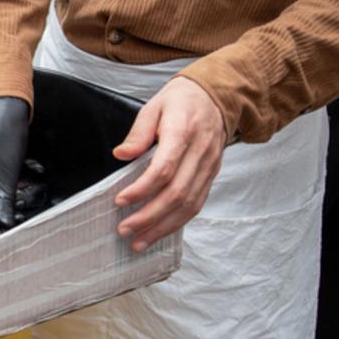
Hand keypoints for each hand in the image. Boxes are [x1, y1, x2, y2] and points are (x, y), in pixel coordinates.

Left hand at [113, 76, 225, 251]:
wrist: (218, 97)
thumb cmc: (181, 102)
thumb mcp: (154, 106)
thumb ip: (138, 132)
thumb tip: (121, 154)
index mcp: (183, 132)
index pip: (164, 168)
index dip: (142, 188)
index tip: (120, 200)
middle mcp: (200, 153)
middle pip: (177, 193)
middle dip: (149, 216)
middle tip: (124, 229)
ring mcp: (208, 167)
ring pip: (189, 205)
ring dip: (162, 227)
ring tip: (138, 241)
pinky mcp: (211, 176)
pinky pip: (197, 204)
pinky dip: (177, 222)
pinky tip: (158, 232)